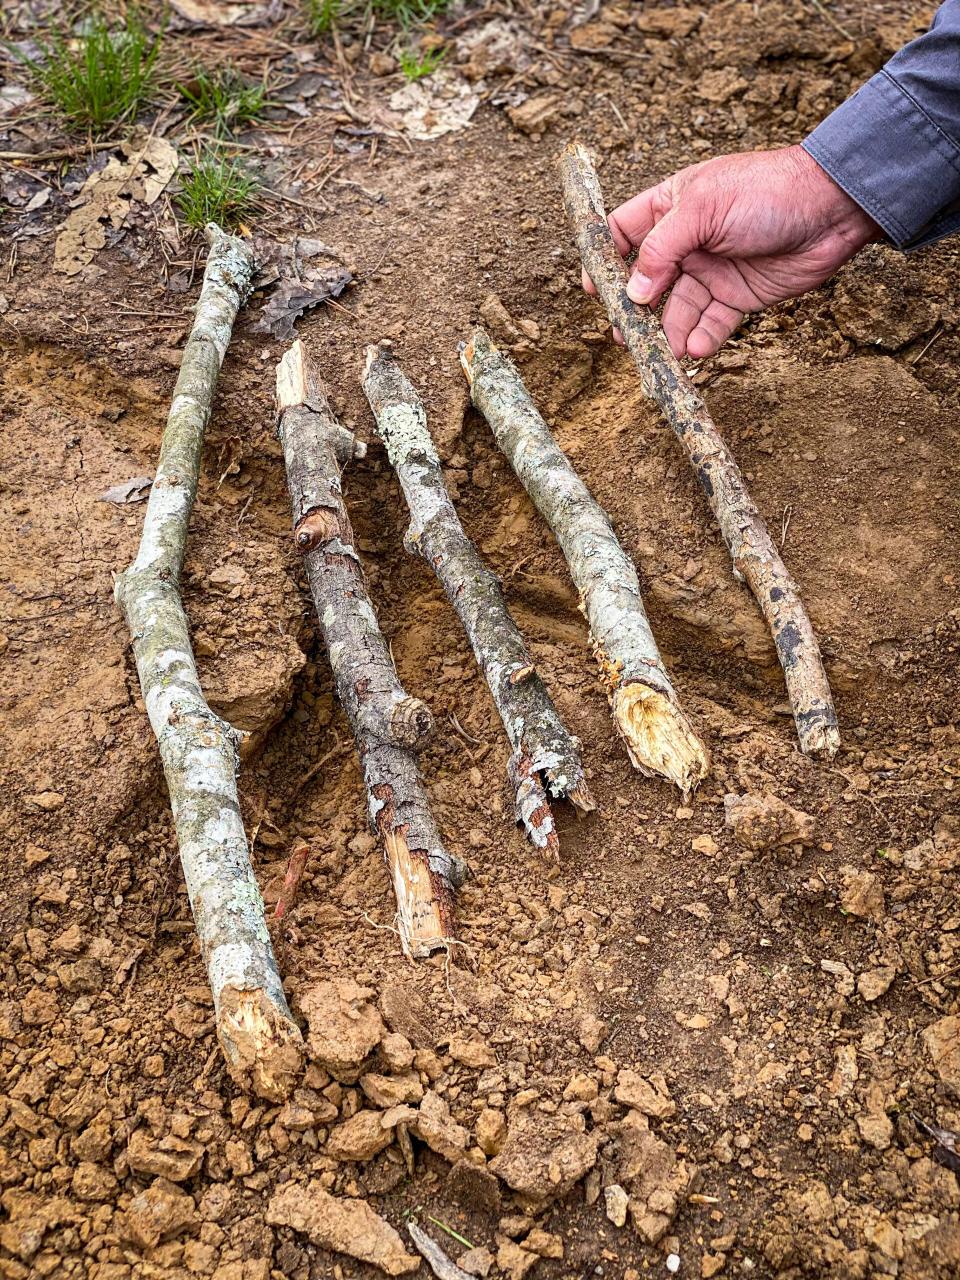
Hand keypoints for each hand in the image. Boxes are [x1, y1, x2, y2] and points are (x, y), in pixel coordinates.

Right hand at [583, 145, 879, 358]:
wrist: (831, 209)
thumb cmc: (766, 191)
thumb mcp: (703, 209)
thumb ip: (661, 249)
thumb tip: (632, 292)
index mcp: (671, 207)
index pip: (623, 233)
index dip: (604, 259)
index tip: (594, 289)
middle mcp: (687, 241)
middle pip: (646, 282)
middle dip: (633, 310)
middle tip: (625, 335)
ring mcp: (711, 270)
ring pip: (677, 310)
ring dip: (668, 333)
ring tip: (663, 352)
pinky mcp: (737, 296)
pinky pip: (710, 323)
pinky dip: (701, 338)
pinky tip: (696, 349)